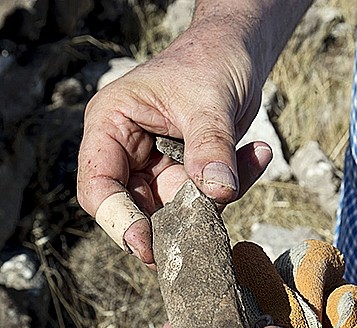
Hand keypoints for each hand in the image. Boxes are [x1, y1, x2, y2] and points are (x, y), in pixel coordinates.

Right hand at [77, 19, 272, 264]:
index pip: (98, 186)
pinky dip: (232, 186)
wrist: (235, 51)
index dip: (119, 220)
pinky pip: (203, 200)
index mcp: (109, 125)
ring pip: (173, 211)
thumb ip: (211, 147)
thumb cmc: (209, 61)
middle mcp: (125, 151)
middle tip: (206, 232)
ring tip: (251, 158)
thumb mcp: (210, 100)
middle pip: (133, 209)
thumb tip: (217, 193)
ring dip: (213, 200)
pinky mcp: (184, 177)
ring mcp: (154, 168)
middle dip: (172, 221)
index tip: (147, 246)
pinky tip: (258, 153)